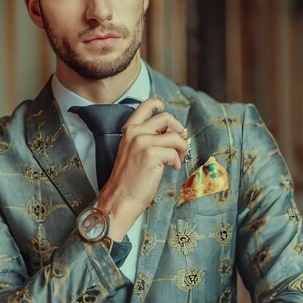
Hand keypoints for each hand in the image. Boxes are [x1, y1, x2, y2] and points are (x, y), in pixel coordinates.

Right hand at [98, 97, 187, 238]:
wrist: (120, 198)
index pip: (145, 106)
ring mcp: (143, 142)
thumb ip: (148, 137)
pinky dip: (177, 161)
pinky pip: (175, 152)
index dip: (158, 104)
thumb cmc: (129, 179)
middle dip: (179, 129)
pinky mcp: (151, 155)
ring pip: (175, 136)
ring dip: (182, 148)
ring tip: (177, 160)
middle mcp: (135, 133)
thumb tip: (173, 131)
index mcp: (129, 130)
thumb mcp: (134, 151)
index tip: (164, 108)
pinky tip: (172, 169)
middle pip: (167, 118)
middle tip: (180, 143)